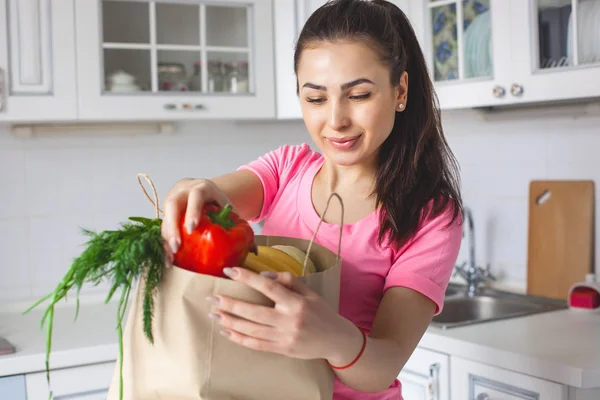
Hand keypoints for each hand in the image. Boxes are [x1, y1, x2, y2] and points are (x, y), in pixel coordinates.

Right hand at [161, 178, 233, 258]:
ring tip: (170, 258)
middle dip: (172, 227)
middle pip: (172, 205)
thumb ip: (241, 227)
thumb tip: (254, 251)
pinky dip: (164, 242)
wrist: (202, 191)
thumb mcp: (229, 210)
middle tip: (177, 247)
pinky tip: (168, 258)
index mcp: (202, 188)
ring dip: (166, 238)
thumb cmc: (218, 203)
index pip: (195, 196)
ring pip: (163, 217)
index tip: (192, 229)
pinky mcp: (165, 212)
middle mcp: (183, 191)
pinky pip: (161, 226)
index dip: (192, 211)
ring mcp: (171, 200)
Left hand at [206, 267, 362, 361]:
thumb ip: (288, 282)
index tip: (229, 271)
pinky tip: (226, 331)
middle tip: (213, 297)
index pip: (267, 287)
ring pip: (251, 330)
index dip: (247, 278)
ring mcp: (284, 337)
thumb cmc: (322, 312)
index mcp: (296, 302)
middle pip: (254, 312)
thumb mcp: (310, 292)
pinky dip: (239, 338)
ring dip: (230, 322)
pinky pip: (256, 345)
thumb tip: (264, 275)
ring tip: (215, 313)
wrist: (336, 340)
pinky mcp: (282, 350)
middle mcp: (289, 321)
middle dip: (230, 304)